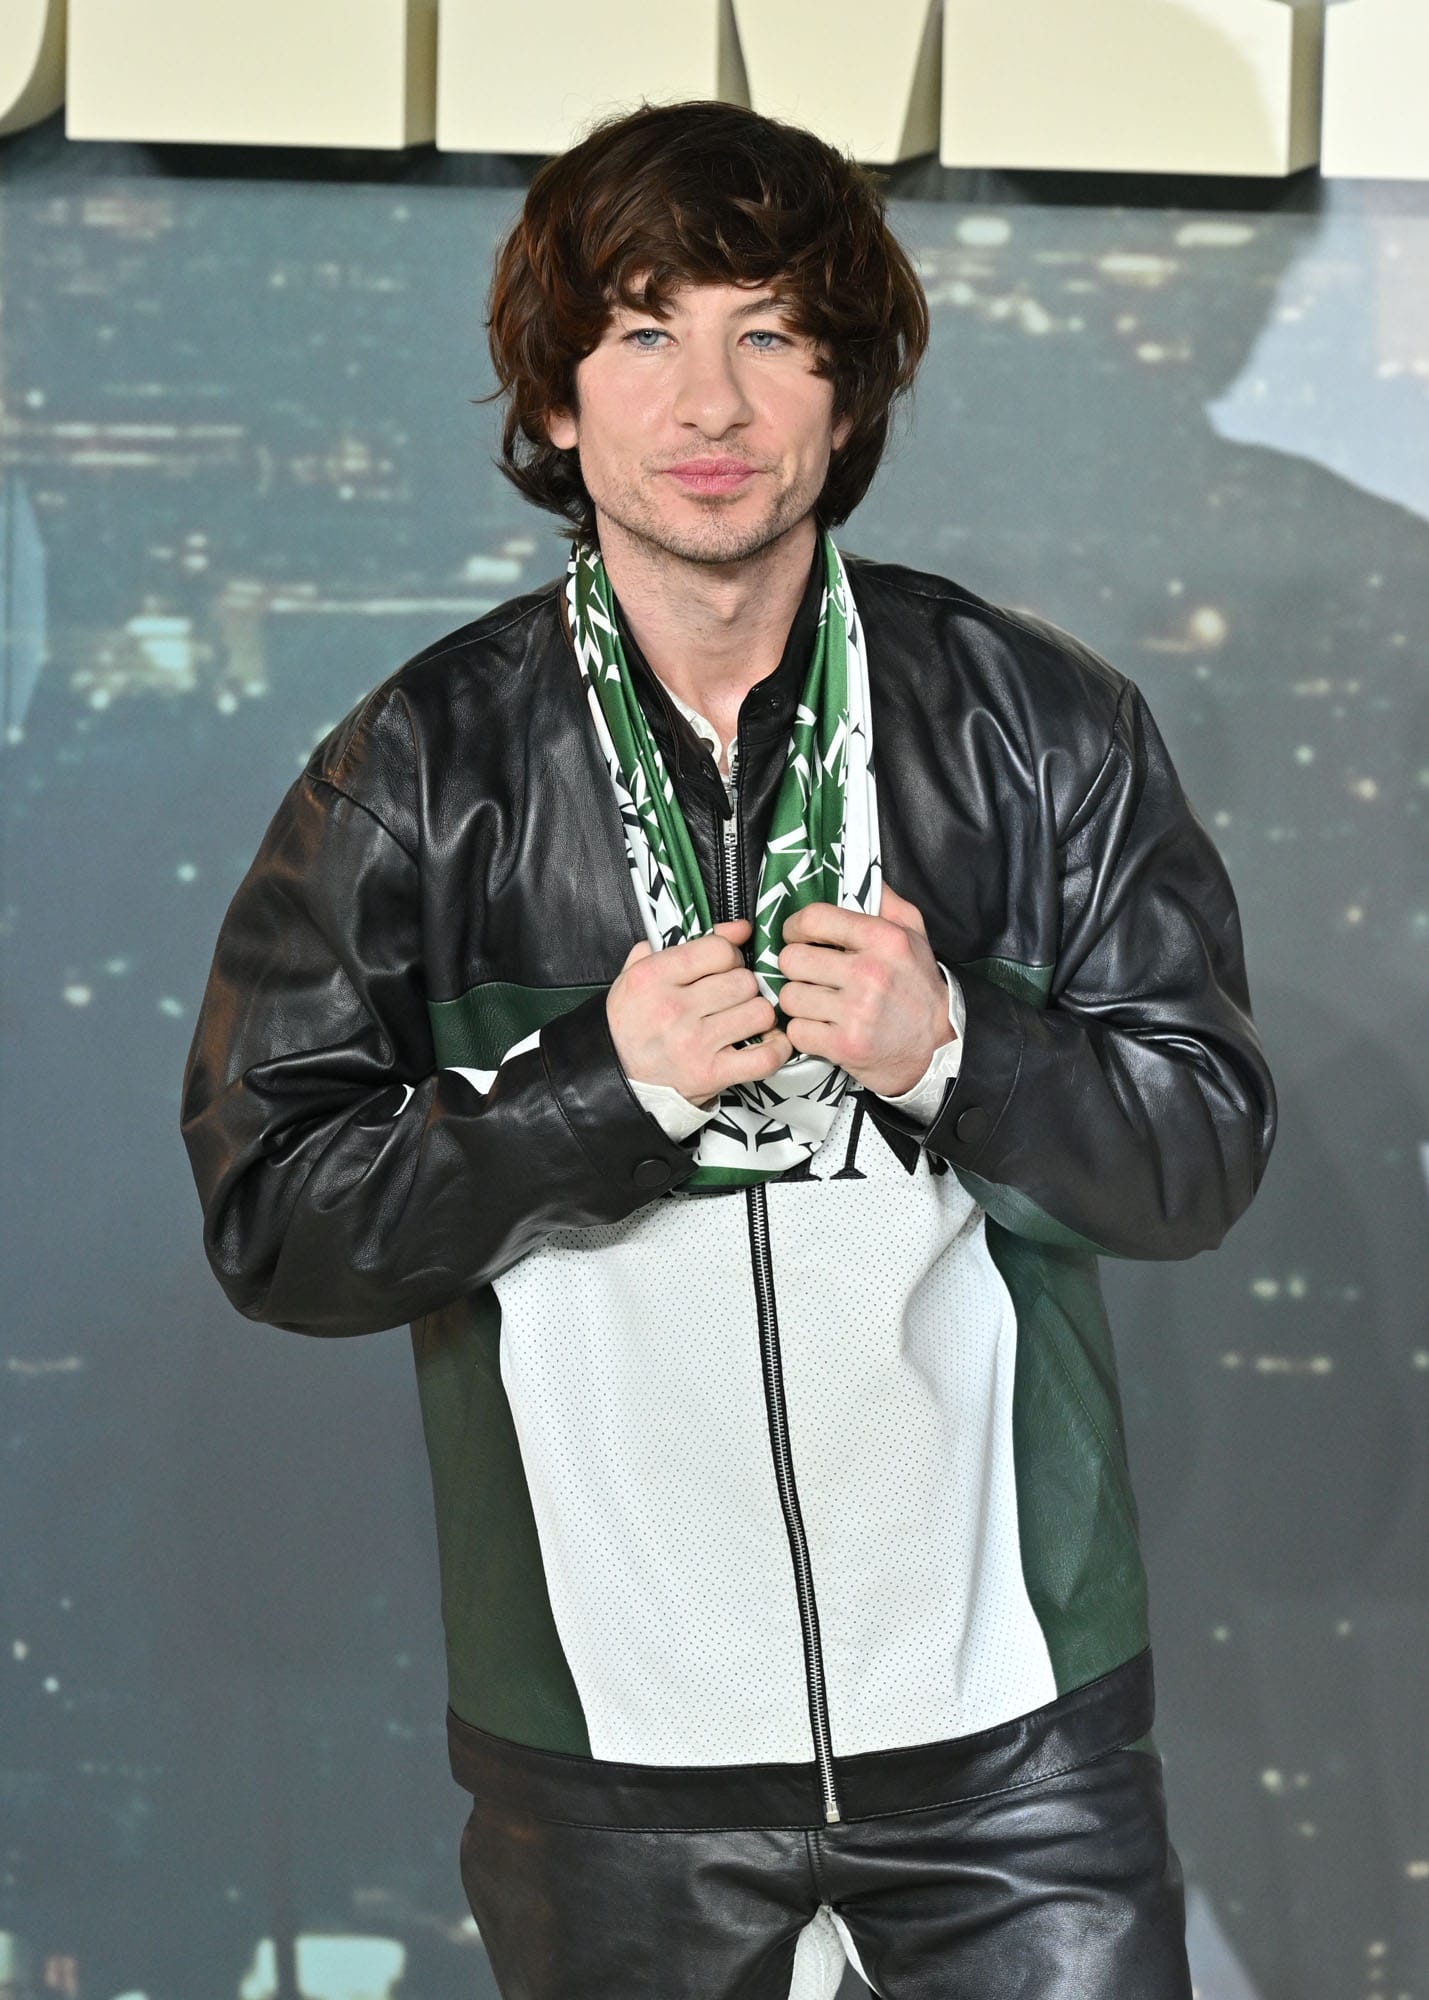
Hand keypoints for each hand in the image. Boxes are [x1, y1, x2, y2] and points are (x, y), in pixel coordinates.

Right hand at [607, 917, 793, 1108]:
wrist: (614, 1077)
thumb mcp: (639, 975)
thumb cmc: (631, 1023)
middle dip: (744, 986)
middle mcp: (673, 1009)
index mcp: (653, 977)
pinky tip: (768, 1042)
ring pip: (760, 1012)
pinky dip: (776, 1049)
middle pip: (744, 981)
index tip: (727, 965)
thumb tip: (737, 928)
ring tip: (744, 1020)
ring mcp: (694, 1043)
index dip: (731, 954)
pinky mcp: (711, 1074)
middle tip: (732, 997)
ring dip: (757, 1015)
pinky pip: (765, 1056)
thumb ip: (682, 944)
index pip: (719, 950)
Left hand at [775, 881, 955, 1097]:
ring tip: (819, 1003)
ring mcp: (856, 1012)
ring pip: (789, 997)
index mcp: (883, 939)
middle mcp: (869, 973)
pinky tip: (823, 1028)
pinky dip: (805, 1032)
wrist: (939, 1046)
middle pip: (792, 959)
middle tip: (811, 975)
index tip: (798, 937)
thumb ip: (884, 900)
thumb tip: (857, 873)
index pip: (813, 919)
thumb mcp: (914, 933)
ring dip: (799, 1002)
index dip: (795, 927)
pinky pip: (797, 1031)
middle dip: (796, 968)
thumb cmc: (919, 986)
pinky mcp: (845, 1046)